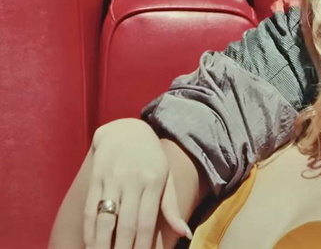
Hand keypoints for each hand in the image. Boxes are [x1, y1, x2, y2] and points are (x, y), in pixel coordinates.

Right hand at [83, 118, 191, 248]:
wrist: (126, 130)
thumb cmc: (151, 159)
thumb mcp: (166, 177)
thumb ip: (171, 207)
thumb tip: (185, 234)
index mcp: (154, 182)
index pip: (147, 222)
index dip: (142, 246)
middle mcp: (133, 181)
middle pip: (126, 224)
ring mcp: (112, 179)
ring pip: (105, 219)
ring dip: (101, 244)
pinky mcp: (96, 178)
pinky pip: (89, 208)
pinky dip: (89, 229)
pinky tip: (90, 244)